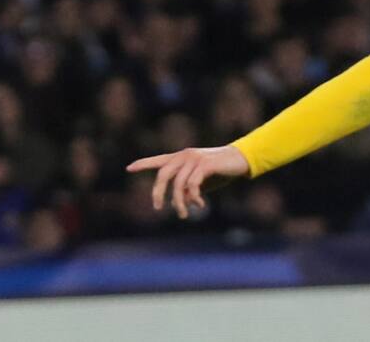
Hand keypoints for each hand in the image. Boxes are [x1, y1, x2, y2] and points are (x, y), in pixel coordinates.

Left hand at [126, 146, 249, 218]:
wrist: (240, 160)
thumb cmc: (220, 170)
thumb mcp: (202, 182)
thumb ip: (189, 190)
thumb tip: (181, 203)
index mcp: (182, 157)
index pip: (158, 160)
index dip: (143, 164)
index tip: (129, 168)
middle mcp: (185, 156)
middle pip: (163, 174)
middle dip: (158, 192)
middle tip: (158, 208)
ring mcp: (194, 159)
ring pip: (178, 184)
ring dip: (179, 202)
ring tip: (183, 214)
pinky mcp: (205, 165)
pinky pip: (192, 185)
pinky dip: (194, 197)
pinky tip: (200, 204)